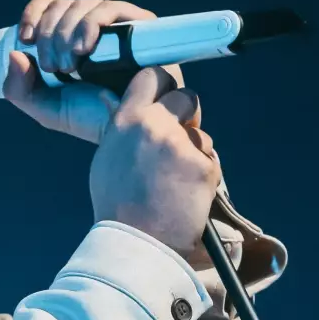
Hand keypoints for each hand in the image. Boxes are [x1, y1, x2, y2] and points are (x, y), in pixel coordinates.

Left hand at [1, 0, 193, 143]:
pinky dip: (90, 25)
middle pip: (62, 5)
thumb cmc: (91, 119)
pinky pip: (110, 8)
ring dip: (67, 33)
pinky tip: (84, 49)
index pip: (48, 5)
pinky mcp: (139, 25)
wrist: (128, 130)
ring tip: (69, 67)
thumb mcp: (46, 108)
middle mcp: (90, 26)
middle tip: (53, 67)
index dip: (34, 14)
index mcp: (68, 38)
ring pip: (82, 5)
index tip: (26, 39)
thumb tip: (15, 54)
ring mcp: (115, 24)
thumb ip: (20, 90)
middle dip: (50, 34)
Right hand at [89, 64, 220, 261]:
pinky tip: (187, 195)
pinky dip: (204, 178)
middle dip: (187, 117)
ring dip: (195, 153)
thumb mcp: (107, 160)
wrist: (137, 243)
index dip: (164, 85)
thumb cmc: (118, 208)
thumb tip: (140, 115)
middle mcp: (153, 125)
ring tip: (176, 182)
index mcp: (125, 121)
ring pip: (201, 135)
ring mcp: (180, 145)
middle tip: (178, 143)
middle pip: (186, 97)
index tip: (167, 98)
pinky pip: (211, 162)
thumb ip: (125, 131)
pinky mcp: (203, 166)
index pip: (152, 76)